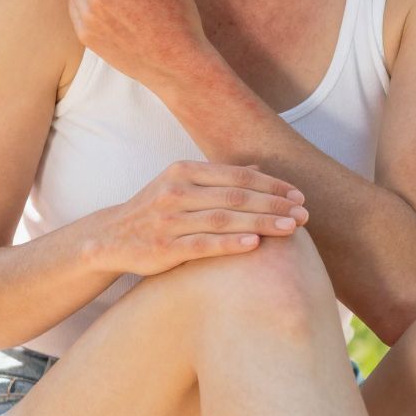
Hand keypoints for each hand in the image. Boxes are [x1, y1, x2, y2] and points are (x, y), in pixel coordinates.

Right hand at [93, 161, 308, 276]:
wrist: (111, 237)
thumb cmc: (155, 210)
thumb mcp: (181, 185)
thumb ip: (219, 178)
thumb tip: (259, 169)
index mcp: (183, 171)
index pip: (237, 175)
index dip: (271, 184)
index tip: (298, 195)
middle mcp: (176, 191)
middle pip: (235, 195)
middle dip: (274, 204)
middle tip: (304, 213)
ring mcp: (170, 219)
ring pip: (224, 218)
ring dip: (262, 222)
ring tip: (291, 228)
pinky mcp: (165, 247)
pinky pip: (203, 244)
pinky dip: (230, 242)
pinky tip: (255, 243)